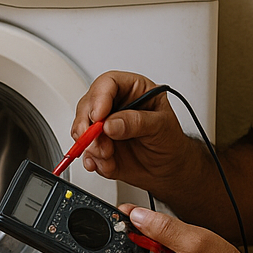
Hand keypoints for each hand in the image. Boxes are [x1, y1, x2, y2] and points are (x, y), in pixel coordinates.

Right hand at [73, 71, 199, 194]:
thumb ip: (137, 122)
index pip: (109, 83)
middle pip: (88, 105)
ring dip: (90, 145)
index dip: (99, 97)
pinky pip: (86, 151)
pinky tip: (105, 164)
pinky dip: (92, 160)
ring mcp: (104, 126)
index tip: (98, 115)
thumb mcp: (162, 127)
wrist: (170, 168)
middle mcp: (115, 106)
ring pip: (82, 128)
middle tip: (96, 140)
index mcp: (133, 90)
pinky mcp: (99, 146)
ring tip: (108, 156)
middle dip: (87, 125)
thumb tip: (110, 124)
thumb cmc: (170, 141)